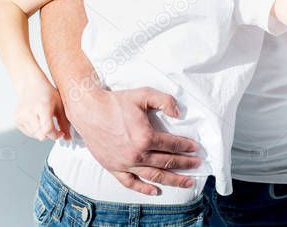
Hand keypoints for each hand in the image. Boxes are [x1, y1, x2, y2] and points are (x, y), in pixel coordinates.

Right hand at [15, 76, 70, 140]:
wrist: (30, 85)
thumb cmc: (46, 92)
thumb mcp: (59, 105)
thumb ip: (64, 122)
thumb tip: (68, 138)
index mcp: (42, 106)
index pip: (48, 129)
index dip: (56, 135)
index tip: (60, 133)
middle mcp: (29, 112)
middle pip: (41, 135)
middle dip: (50, 135)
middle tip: (54, 128)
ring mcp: (21, 116)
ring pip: (34, 136)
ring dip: (42, 133)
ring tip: (45, 121)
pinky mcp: (16, 120)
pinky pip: (28, 133)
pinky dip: (35, 131)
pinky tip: (38, 121)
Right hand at [66, 86, 201, 195]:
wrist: (90, 111)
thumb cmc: (116, 102)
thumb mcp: (143, 95)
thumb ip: (164, 100)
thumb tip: (178, 113)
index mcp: (145, 137)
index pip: (172, 145)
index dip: (186, 147)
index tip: (196, 149)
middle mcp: (137, 154)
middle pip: (167, 162)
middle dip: (185, 164)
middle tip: (197, 165)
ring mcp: (125, 164)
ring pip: (154, 176)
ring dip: (172, 180)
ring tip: (187, 182)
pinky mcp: (114, 168)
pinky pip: (131, 183)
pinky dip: (144, 189)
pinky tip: (156, 191)